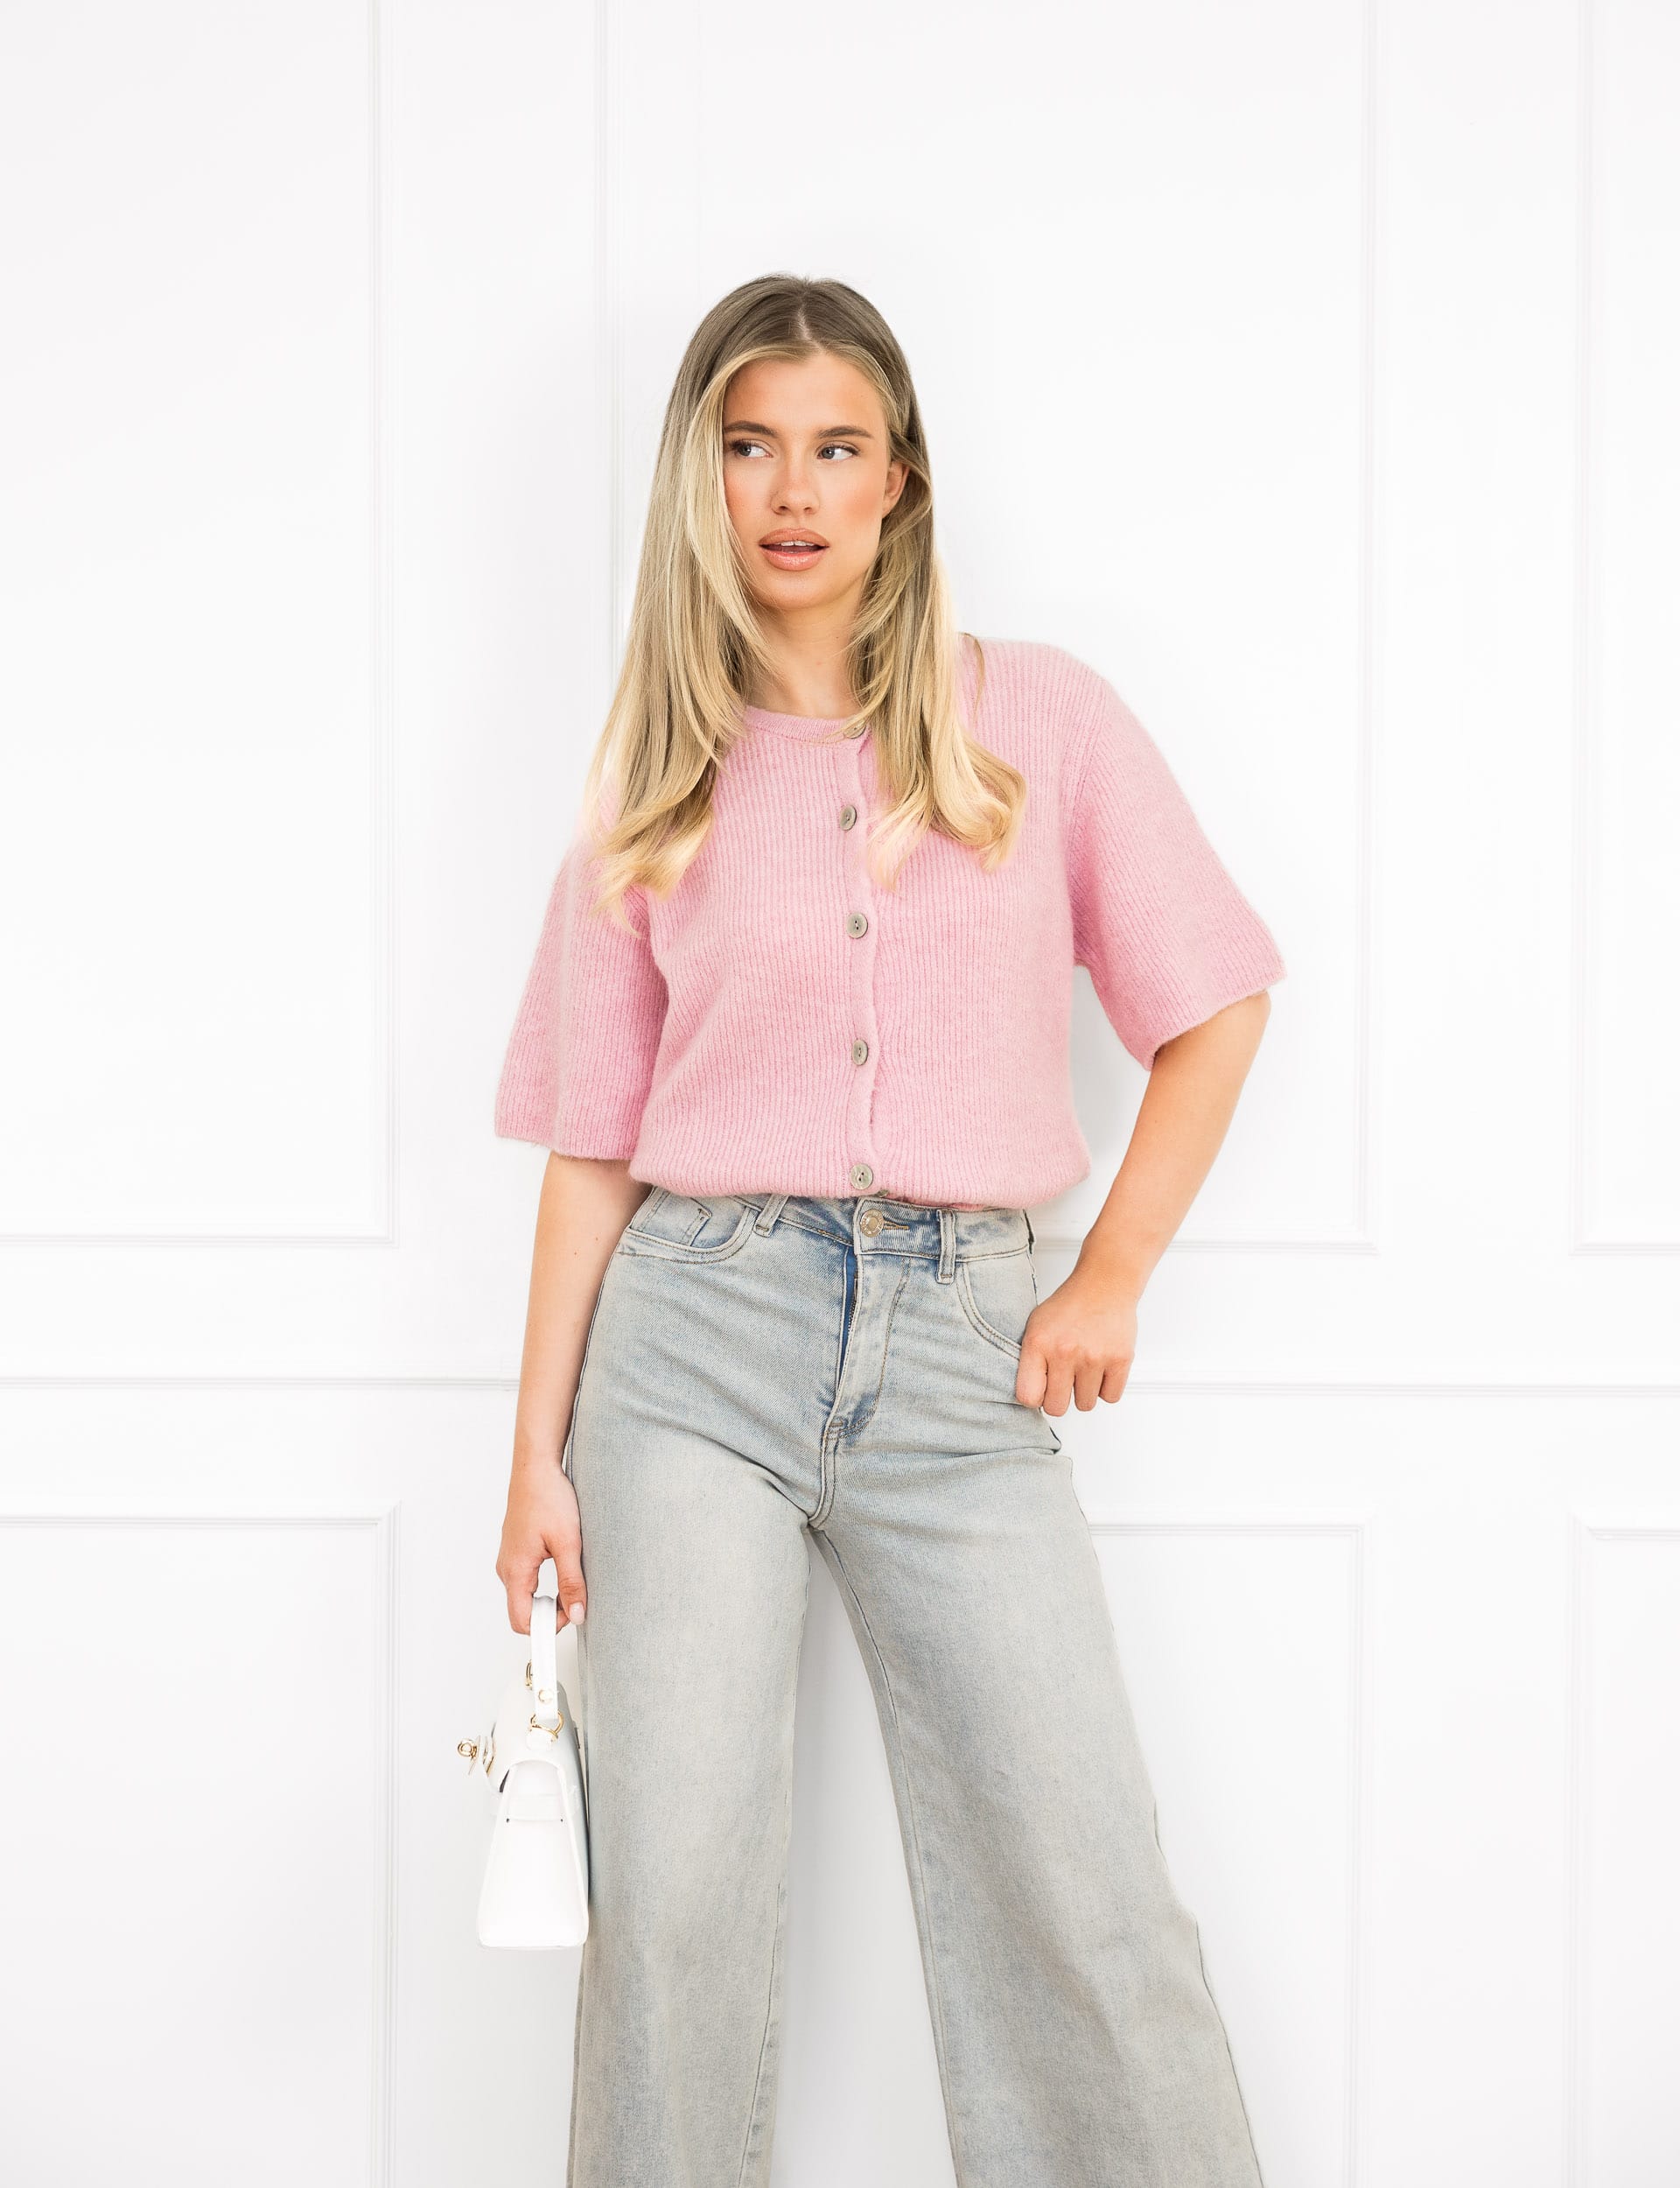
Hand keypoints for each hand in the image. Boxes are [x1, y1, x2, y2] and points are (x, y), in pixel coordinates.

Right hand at [497, 1455, 586, 1634]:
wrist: (537, 1467)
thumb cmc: (548, 1497)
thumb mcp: (568, 1542)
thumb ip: (572, 1582)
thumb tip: (577, 1614)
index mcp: (515, 1570)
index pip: (521, 1622)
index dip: (545, 1629)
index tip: (569, 1623)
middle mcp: (507, 1568)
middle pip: (523, 1612)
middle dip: (550, 1615)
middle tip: (578, 1601)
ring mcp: (510, 1559)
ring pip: (526, 1596)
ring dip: (549, 1599)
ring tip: (574, 1582)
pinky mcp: (517, 1551)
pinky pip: (527, 1580)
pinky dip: (545, 1585)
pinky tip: (564, 1568)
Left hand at [1015, 1264, 1138, 1416]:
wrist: (1104, 1284)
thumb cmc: (1069, 1306)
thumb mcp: (1035, 1326)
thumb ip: (1029, 1360)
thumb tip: (1030, 1395)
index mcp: (1038, 1343)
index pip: (1028, 1396)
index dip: (1035, 1397)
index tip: (1041, 1389)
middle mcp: (1065, 1352)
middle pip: (1057, 1408)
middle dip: (1060, 1398)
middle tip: (1064, 1381)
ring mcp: (1094, 1357)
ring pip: (1085, 1404)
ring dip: (1085, 1392)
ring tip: (1084, 1368)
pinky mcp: (1120, 1359)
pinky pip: (1110, 1396)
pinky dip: (1106, 1387)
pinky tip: (1101, 1368)